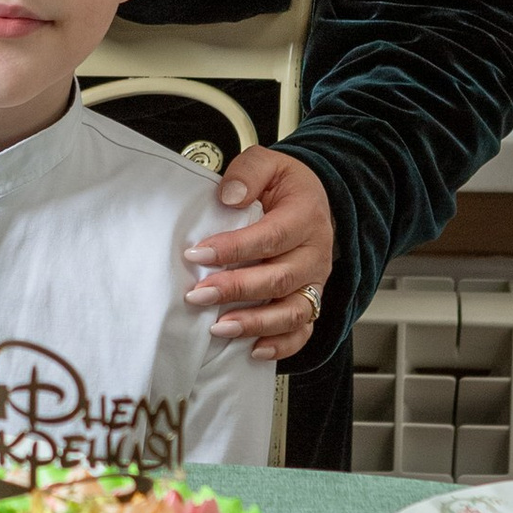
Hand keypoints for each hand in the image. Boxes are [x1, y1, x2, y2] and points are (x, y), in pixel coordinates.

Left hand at [181, 149, 336, 361]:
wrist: (313, 201)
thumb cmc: (285, 186)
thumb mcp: (269, 163)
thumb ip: (248, 172)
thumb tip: (228, 195)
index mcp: (306, 216)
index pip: (271, 236)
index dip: (234, 248)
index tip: (197, 254)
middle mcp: (315, 253)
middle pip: (278, 279)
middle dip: (235, 290)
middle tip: (198, 294)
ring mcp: (315, 282)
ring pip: (293, 312)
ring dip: (255, 323)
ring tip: (219, 328)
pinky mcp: (312, 302)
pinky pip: (303, 331)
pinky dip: (281, 345)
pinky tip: (253, 350)